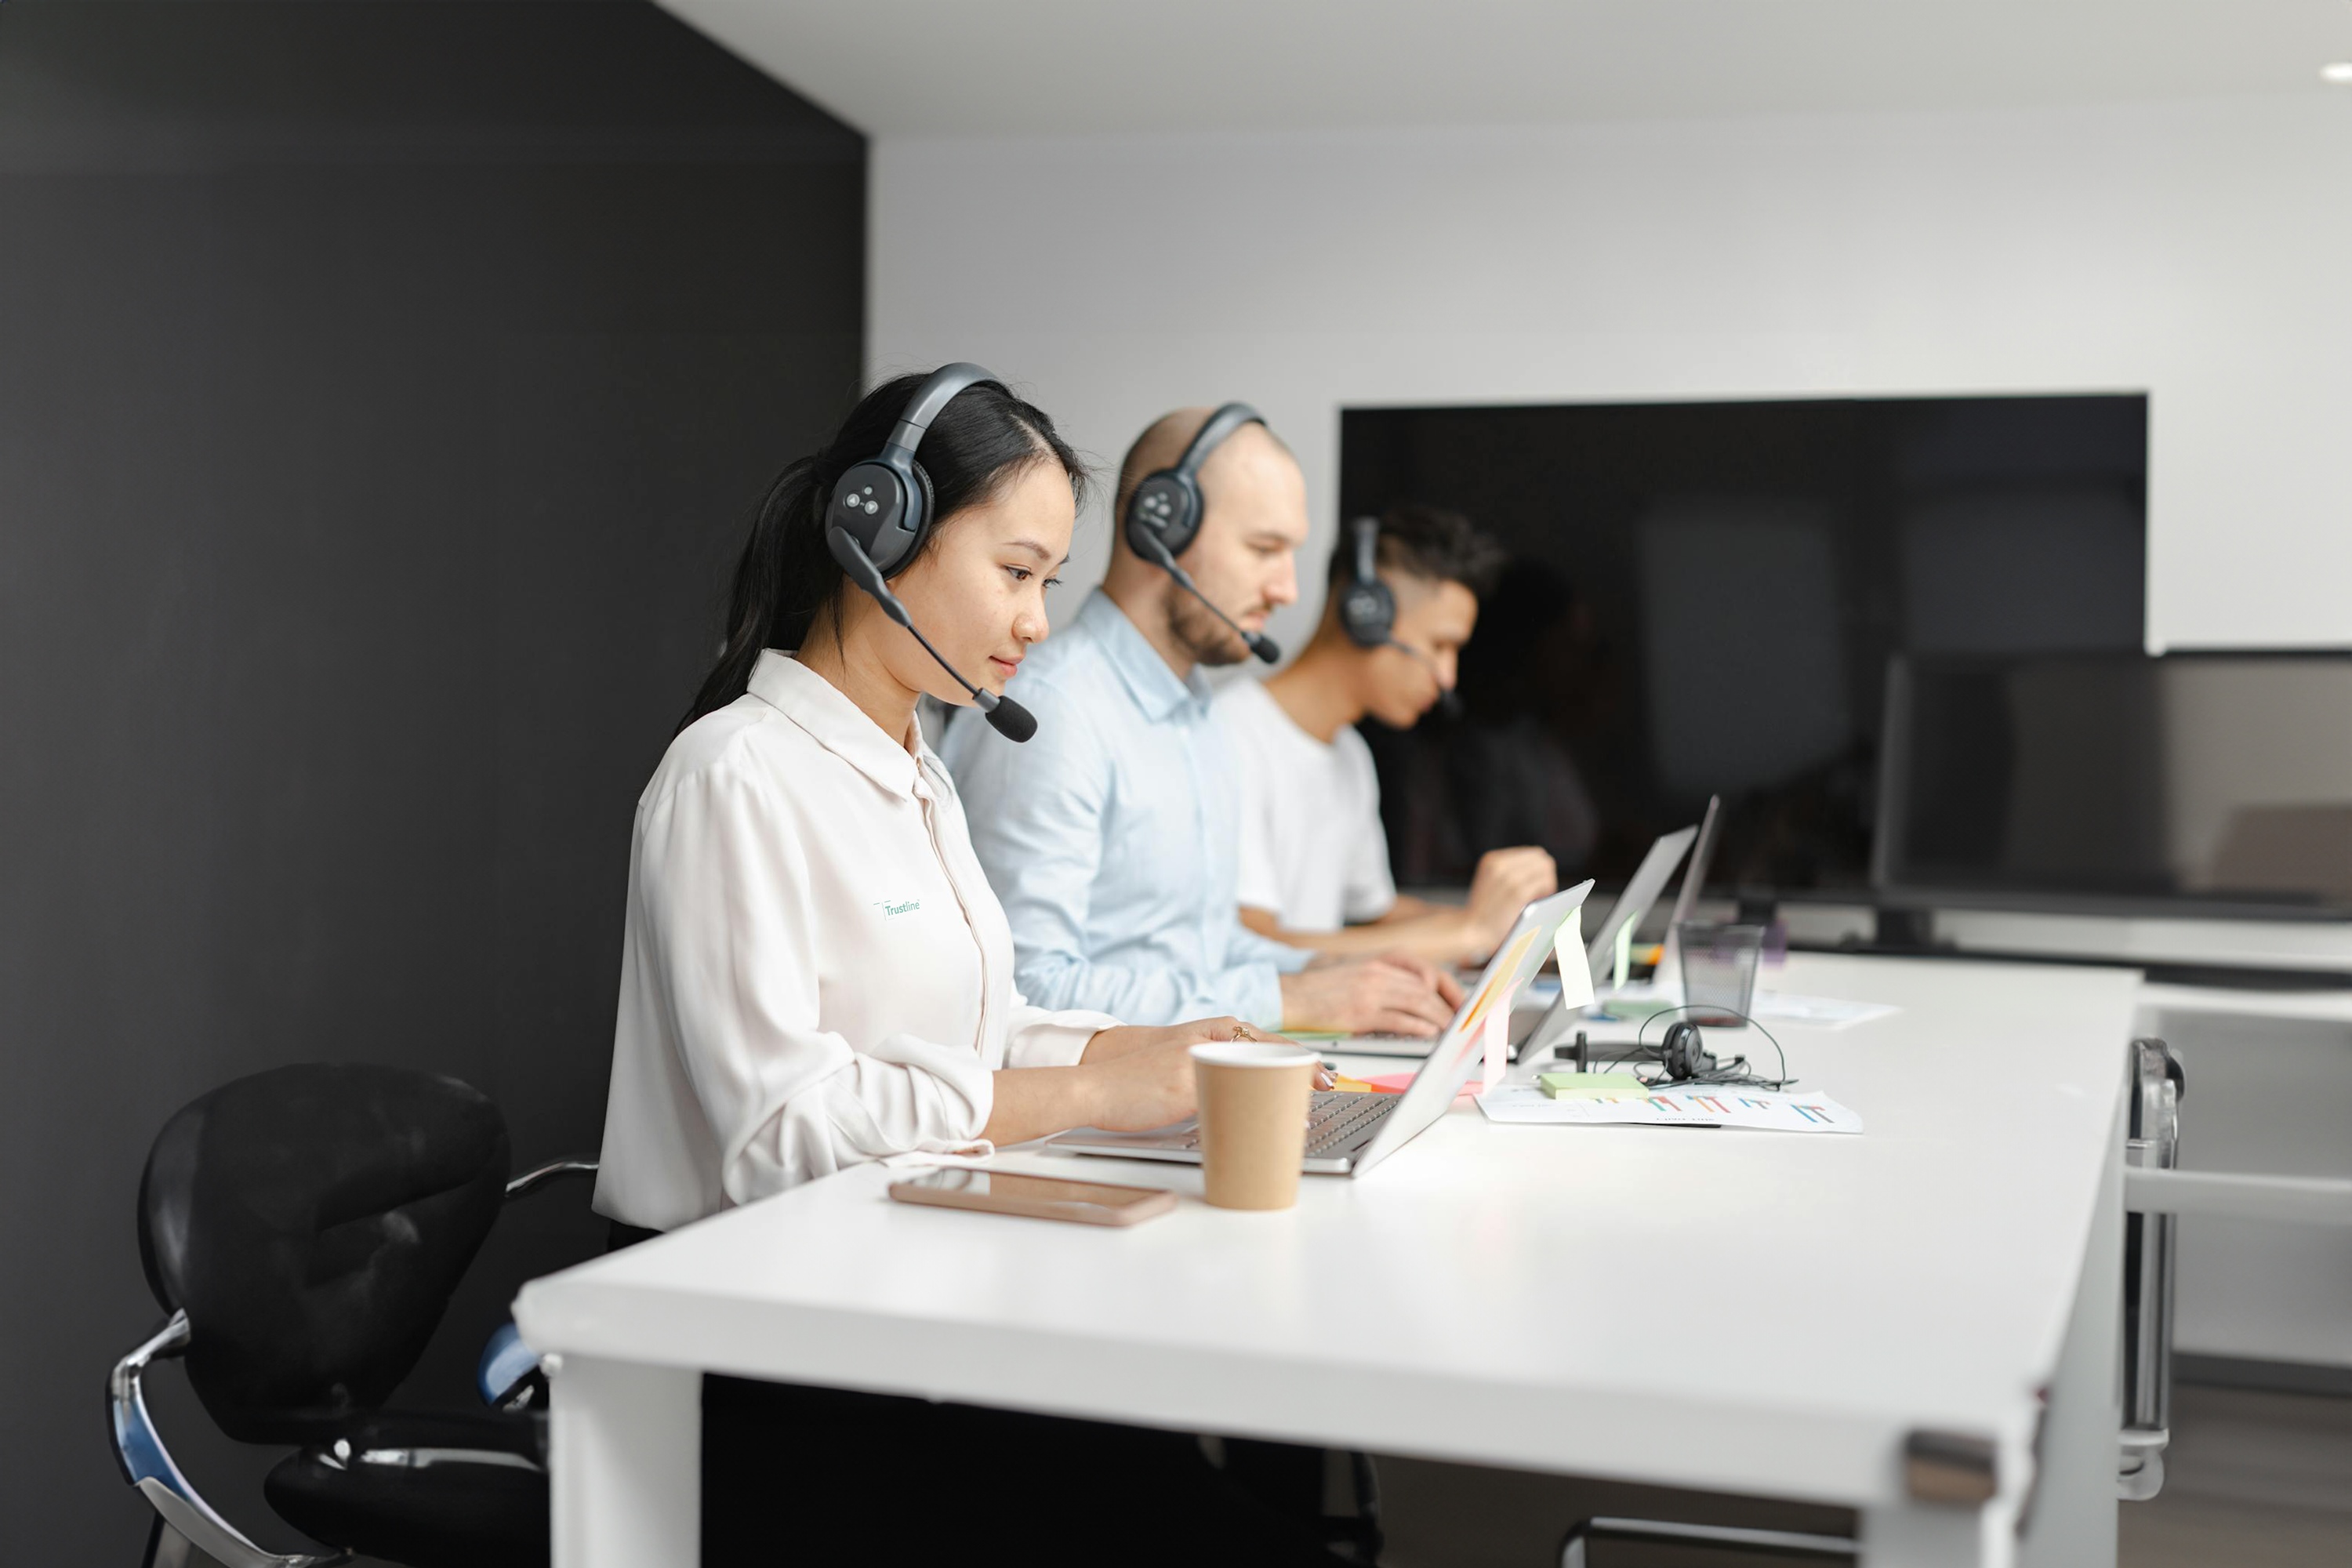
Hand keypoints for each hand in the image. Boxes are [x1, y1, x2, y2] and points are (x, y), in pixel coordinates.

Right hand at [1079, 1019, 1331, 1131]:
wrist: (1097, 1085)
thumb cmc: (1140, 1079)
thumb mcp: (1184, 1060)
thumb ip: (1216, 1065)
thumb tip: (1253, 1086)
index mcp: (1211, 1029)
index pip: (1269, 1041)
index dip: (1302, 1058)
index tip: (1326, 1076)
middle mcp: (1209, 1039)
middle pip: (1270, 1055)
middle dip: (1302, 1074)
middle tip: (1328, 1089)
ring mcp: (1198, 1061)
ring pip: (1254, 1076)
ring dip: (1283, 1095)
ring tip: (1303, 1113)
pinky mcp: (1185, 1086)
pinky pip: (1228, 1100)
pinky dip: (1253, 1114)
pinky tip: (1268, 1126)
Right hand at [1280, 954, 1459, 1036]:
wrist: (1289, 994)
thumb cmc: (1318, 986)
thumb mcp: (1354, 967)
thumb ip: (1382, 974)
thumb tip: (1413, 989)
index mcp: (1378, 960)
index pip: (1424, 969)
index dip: (1446, 985)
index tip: (1457, 999)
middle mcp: (1378, 972)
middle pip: (1426, 987)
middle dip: (1447, 1005)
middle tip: (1459, 1020)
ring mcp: (1370, 991)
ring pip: (1418, 1002)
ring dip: (1438, 1018)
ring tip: (1449, 1030)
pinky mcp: (1361, 1012)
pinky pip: (1399, 1019)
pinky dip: (1418, 1026)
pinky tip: (1428, 1033)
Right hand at [1463, 846, 1558, 950]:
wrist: (1471, 931)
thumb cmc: (1484, 913)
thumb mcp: (1491, 882)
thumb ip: (1510, 872)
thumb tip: (1543, 869)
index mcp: (1493, 859)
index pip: (1532, 853)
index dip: (1538, 870)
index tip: (1536, 886)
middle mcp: (1500, 864)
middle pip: (1541, 858)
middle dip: (1545, 875)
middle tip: (1541, 894)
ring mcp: (1508, 877)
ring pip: (1545, 868)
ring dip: (1547, 883)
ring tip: (1539, 899)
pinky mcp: (1517, 892)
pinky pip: (1544, 882)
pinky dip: (1546, 892)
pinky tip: (1538, 903)